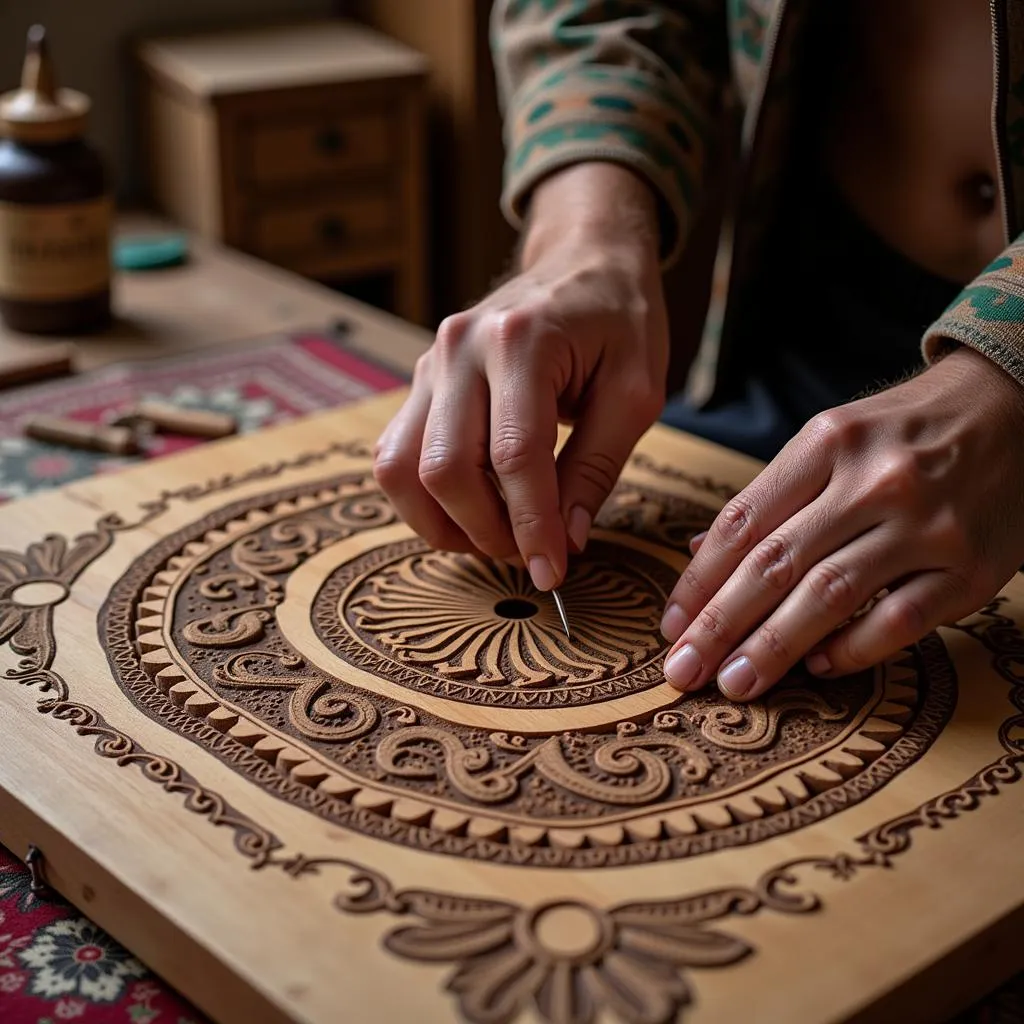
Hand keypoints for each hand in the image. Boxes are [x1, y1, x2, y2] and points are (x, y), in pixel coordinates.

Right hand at [373, 164, 669, 589]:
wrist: (582, 260)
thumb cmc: (619, 320)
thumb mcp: (635, 391)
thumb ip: (598, 467)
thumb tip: (567, 540)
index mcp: (521, 340)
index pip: (515, 456)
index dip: (533, 526)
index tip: (554, 572)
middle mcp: (459, 348)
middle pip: (444, 468)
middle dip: (486, 531)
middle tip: (530, 554)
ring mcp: (430, 363)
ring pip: (400, 468)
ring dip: (441, 523)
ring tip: (494, 537)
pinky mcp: (419, 381)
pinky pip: (395, 454)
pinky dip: (423, 499)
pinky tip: (470, 510)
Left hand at [661, 345, 1023, 699]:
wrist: (1011, 408)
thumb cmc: (900, 433)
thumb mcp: (831, 441)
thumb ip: (770, 498)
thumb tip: (699, 552)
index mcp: (825, 443)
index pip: (743, 522)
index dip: (698, 581)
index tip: (670, 627)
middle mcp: (873, 481)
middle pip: (776, 563)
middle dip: (720, 625)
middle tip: (684, 670)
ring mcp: (927, 525)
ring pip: (830, 596)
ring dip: (774, 647)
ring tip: (734, 684)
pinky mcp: (973, 567)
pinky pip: (900, 621)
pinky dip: (851, 649)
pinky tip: (816, 667)